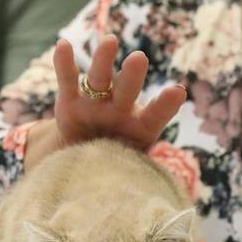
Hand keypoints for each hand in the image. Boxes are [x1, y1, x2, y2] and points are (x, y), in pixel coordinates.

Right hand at [25, 36, 185, 167]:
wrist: (82, 163)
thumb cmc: (115, 167)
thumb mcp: (130, 172)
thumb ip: (138, 175)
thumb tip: (154, 201)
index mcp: (140, 128)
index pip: (156, 115)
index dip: (165, 105)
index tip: (177, 91)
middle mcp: (119, 110)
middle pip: (127, 91)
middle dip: (132, 76)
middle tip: (140, 58)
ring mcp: (94, 104)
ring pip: (100, 80)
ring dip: (103, 60)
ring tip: (109, 41)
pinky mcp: (69, 102)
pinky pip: (68, 80)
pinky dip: (65, 64)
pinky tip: (64, 45)